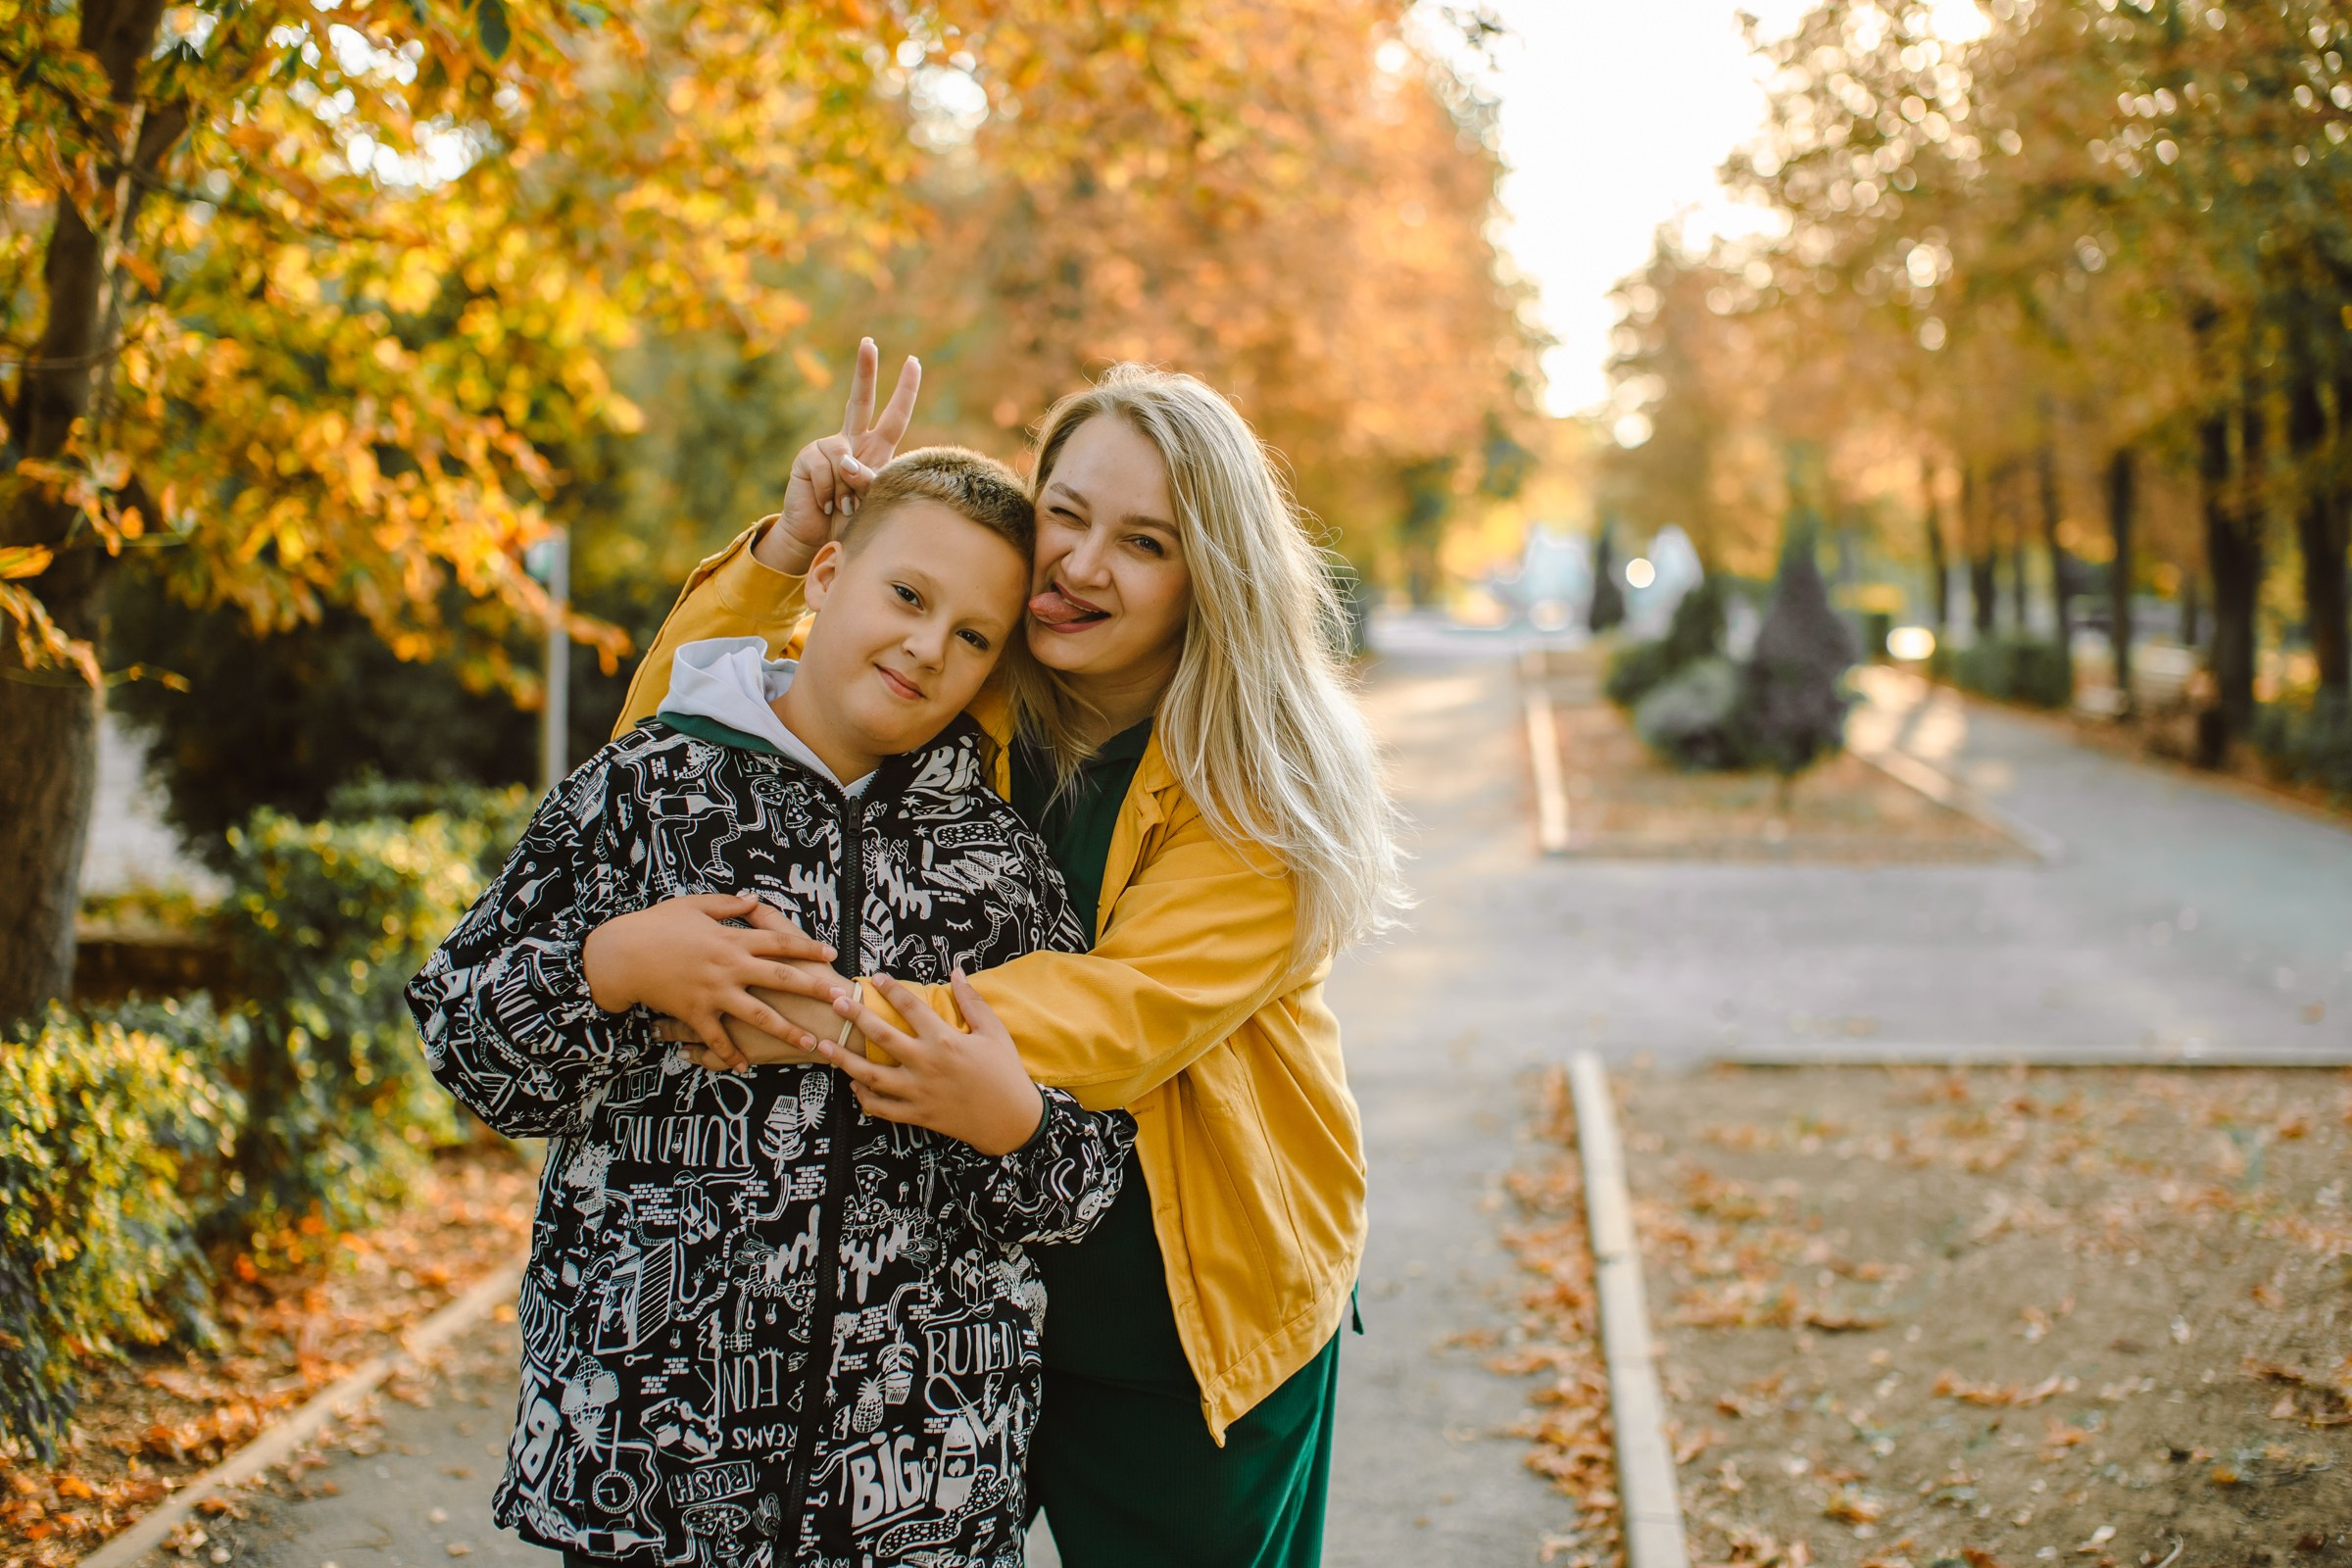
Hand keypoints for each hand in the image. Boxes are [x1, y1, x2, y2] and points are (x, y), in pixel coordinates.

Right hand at [581, 894, 838, 1070]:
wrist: (623, 953)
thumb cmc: (656, 925)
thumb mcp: (693, 906)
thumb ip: (728, 905)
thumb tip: (754, 900)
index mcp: (732, 939)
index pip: (779, 942)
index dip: (806, 947)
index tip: (830, 954)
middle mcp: (729, 966)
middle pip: (781, 979)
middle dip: (812, 990)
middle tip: (838, 1002)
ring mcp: (714, 992)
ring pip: (759, 1014)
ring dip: (786, 1030)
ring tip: (809, 1044)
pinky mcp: (695, 1013)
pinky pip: (717, 1038)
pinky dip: (730, 1054)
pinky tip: (745, 1067)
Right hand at [757, 337, 922, 575]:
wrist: (817, 539)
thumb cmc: (851, 521)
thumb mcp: (871, 502)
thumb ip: (869, 480)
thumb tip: (848, 461)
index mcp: (874, 449)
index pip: (893, 416)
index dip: (904, 390)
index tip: (913, 362)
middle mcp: (851, 442)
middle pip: (859, 400)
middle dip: (864, 370)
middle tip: (869, 341)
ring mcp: (827, 447)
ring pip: (845, 458)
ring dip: (846, 489)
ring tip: (841, 506)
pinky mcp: (807, 457)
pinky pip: (826, 469)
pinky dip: (829, 492)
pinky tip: (824, 504)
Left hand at [816, 972, 1045, 1158]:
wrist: (1012, 1120)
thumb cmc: (1005, 1072)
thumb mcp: (994, 1032)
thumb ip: (972, 1001)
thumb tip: (956, 972)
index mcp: (945, 1040)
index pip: (911, 1007)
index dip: (891, 989)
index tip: (874, 978)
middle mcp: (926, 1064)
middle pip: (881, 1036)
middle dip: (855, 1016)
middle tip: (835, 1001)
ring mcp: (918, 1092)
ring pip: (871, 1075)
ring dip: (844, 1059)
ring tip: (823, 1046)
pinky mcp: (917, 1115)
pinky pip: (882, 1107)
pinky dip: (864, 1097)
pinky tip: (853, 1085)